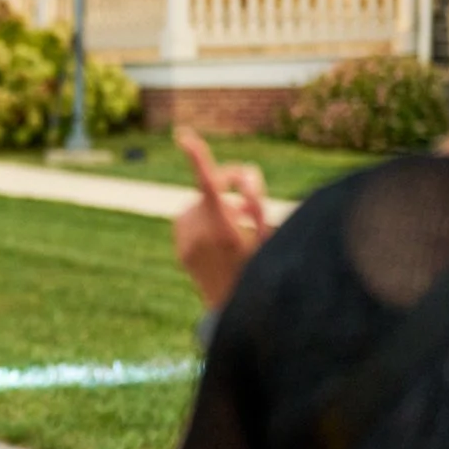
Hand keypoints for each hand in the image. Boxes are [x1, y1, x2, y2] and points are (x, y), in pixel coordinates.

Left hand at [173, 127, 272, 309]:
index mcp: (225, 230)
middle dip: (232, 186)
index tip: (182, 136)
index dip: (198, 158)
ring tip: (238, 231)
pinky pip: (193, 221)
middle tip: (253, 198)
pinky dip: (208, 222)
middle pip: (212, 189)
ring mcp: (186, 243)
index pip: (209, 185)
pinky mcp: (180, 249)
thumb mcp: (268, 237)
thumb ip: (257, 203)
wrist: (236, 313)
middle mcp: (200, 235)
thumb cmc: (261, 273)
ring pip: (202, 204)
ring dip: (221, 208)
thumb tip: (245, 179)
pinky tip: (222, 242)